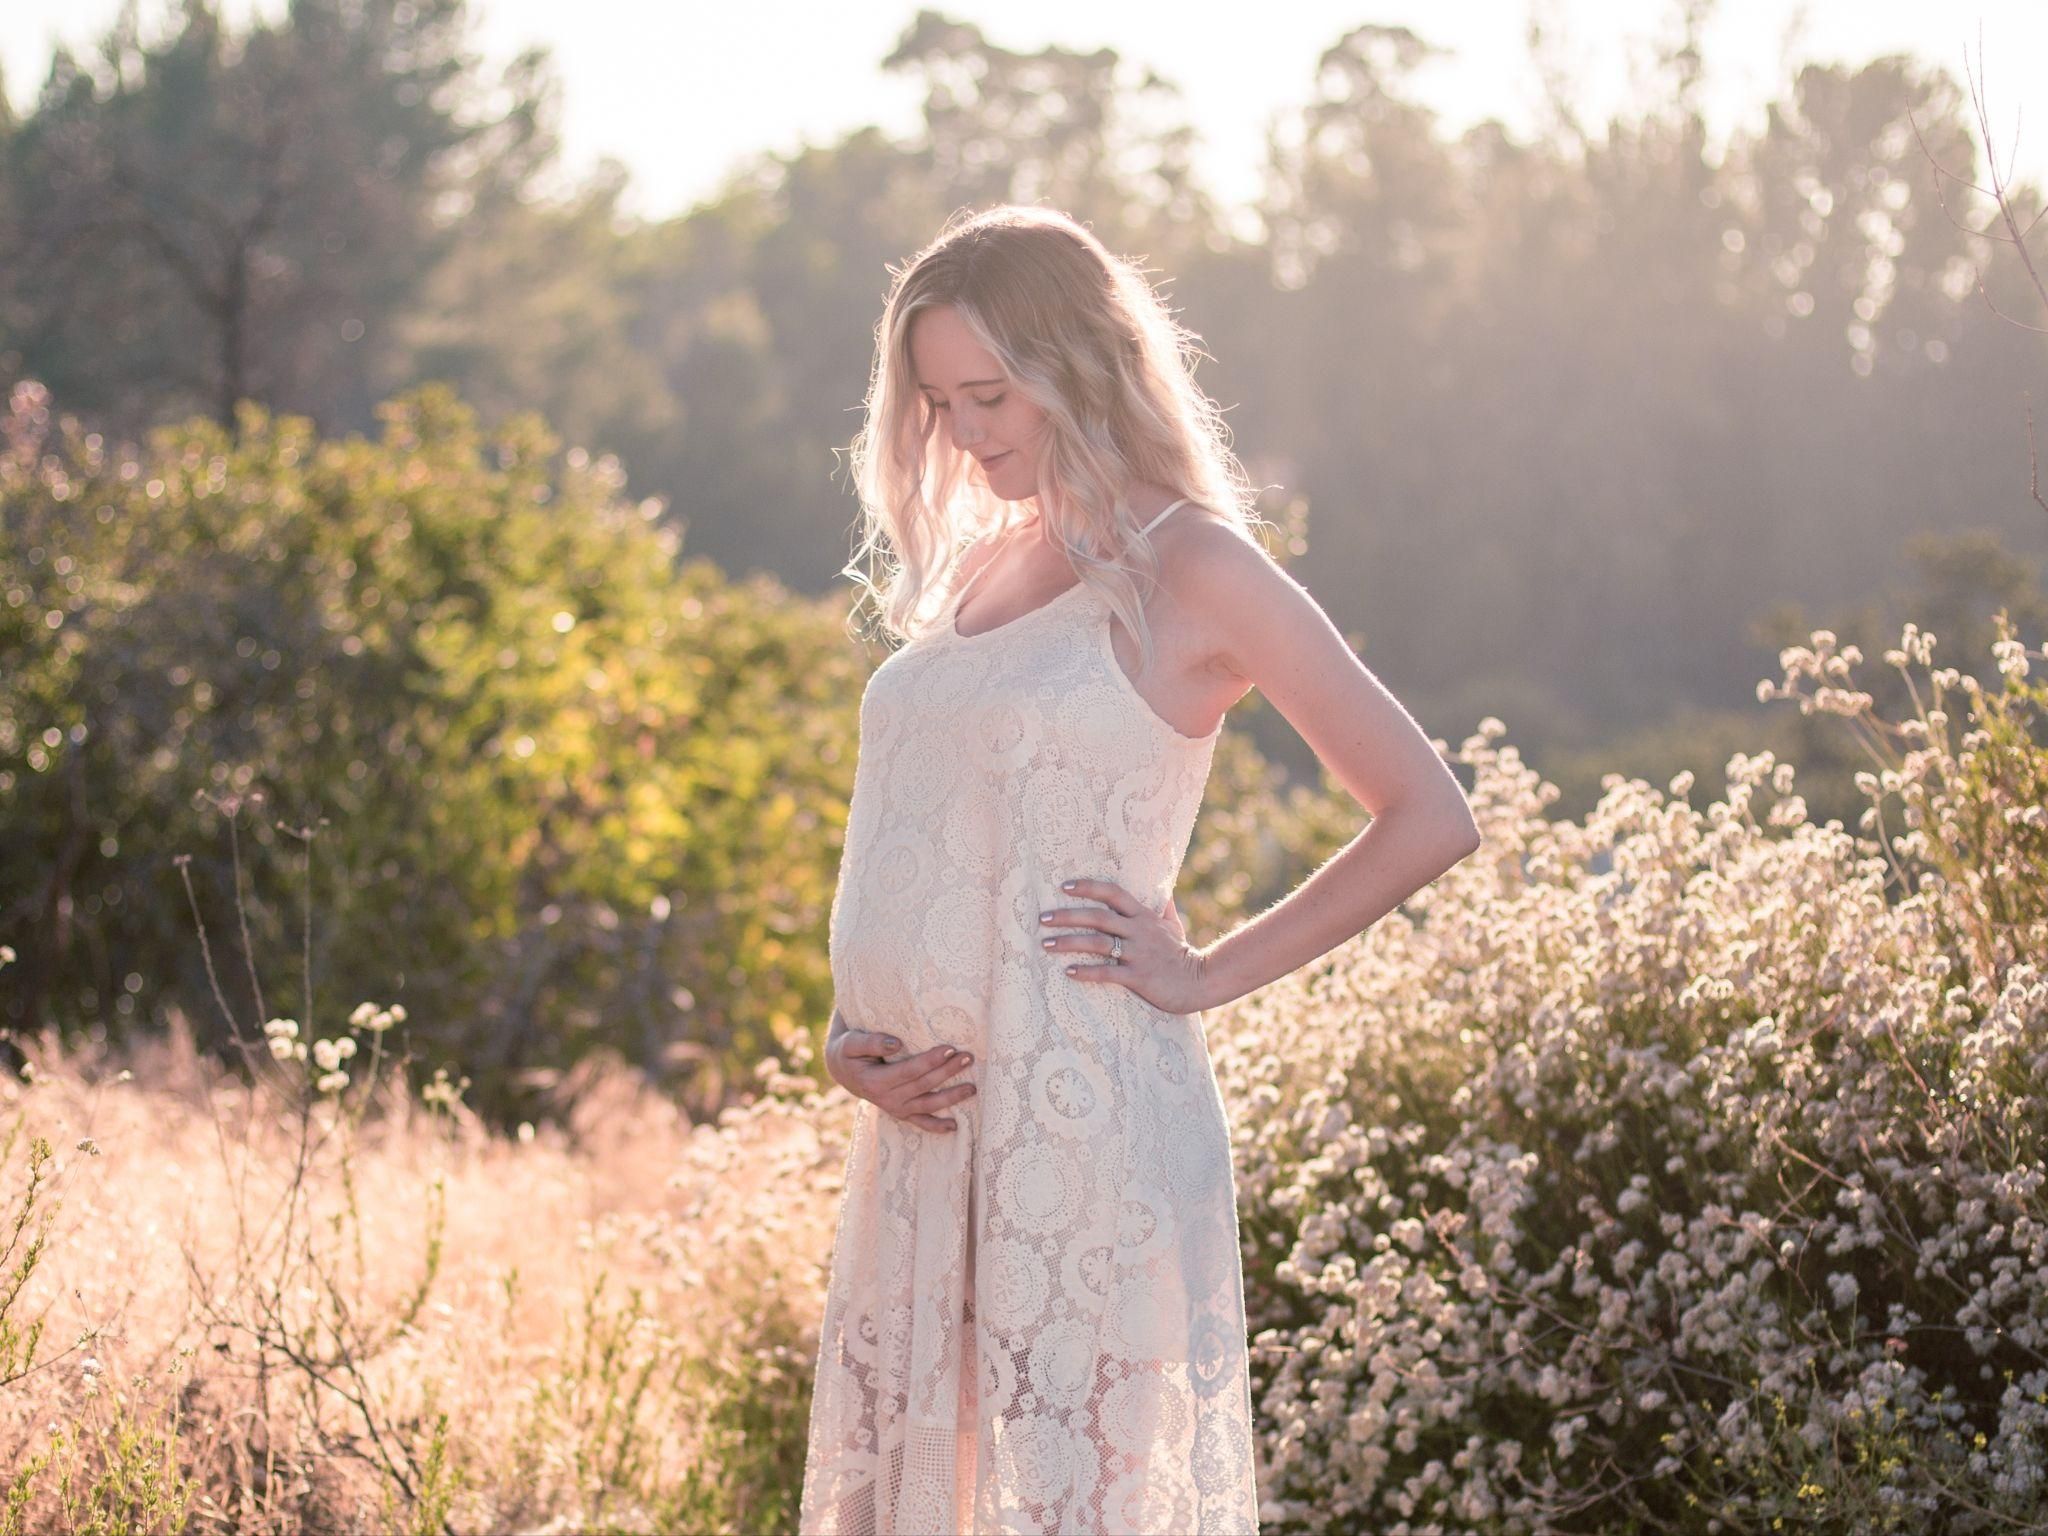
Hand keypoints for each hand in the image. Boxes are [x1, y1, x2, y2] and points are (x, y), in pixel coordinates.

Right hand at [824, 1023, 976, 1132]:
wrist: (842, 1069)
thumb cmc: (849, 1051)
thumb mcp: (851, 1043)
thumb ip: (871, 1042)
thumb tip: (897, 1044)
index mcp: (875, 1082)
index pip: (909, 1071)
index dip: (930, 1061)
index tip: (949, 1048)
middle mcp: (887, 1099)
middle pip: (923, 1086)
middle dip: (947, 1072)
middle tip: (968, 1058)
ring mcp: (895, 1108)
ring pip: (928, 1105)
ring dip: (951, 1098)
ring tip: (972, 1088)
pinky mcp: (901, 1112)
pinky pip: (920, 1122)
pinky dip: (937, 1127)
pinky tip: (954, 1127)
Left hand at [1040, 878, 1210, 1014]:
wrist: (1200, 981)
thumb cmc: (1181, 953)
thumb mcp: (1172, 924)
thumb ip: (1163, 905)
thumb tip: (1160, 887)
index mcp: (1143, 916)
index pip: (1113, 893)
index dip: (1088, 887)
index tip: (1064, 886)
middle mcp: (1139, 931)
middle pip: (1098, 917)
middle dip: (1067, 916)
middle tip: (1042, 918)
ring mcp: (1138, 954)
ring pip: (1098, 943)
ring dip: (1070, 943)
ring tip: (1046, 944)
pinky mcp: (1138, 977)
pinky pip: (1107, 973)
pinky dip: (1086, 972)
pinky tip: (1068, 972)